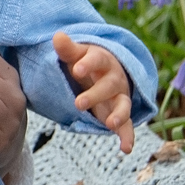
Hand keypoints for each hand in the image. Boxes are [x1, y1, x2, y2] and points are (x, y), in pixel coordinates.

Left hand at [52, 32, 135, 153]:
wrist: (107, 71)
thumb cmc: (86, 62)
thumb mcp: (76, 54)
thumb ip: (67, 48)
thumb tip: (57, 36)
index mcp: (102, 61)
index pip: (97, 59)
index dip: (87, 63)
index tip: (76, 69)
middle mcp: (114, 79)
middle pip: (108, 85)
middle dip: (95, 94)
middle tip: (78, 103)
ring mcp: (120, 96)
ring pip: (122, 105)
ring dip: (118, 114)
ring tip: (110, 124)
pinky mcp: (121, 113)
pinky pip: (127, 126)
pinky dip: (128, 137)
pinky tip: (126, 149)